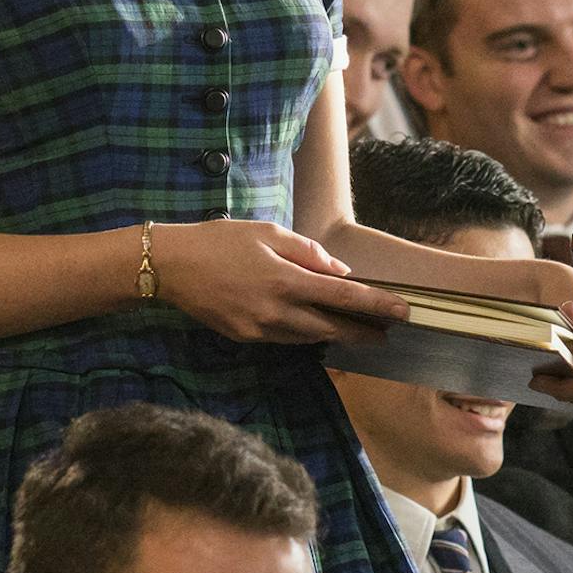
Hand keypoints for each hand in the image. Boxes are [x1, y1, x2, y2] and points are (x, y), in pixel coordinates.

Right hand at [150, 220, 409, 345]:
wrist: (170, 266)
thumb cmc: (220, 240)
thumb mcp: (268, 233)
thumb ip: (308, 253)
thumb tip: (340, 272)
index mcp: (286, 280)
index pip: (344, 298)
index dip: (377, 306)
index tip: (403, 312)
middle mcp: (277, 312)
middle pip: (333, 328)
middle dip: (364, 332)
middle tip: (388, 333)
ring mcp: (260, 330)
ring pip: (310, 338)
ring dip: (337, 336)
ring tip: (359, 333)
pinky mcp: (246, 337)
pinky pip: (286, 339)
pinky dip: (306, 335)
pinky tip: (317, 329)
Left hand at [528, 285, 572, 411]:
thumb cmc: (564, 293)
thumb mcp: (561, 294)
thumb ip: (568, 309)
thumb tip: (572, 312)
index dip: (567, 362)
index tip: (545, 361)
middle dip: (564, 389)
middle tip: (537, 383)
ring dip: (572, 397)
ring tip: (547, 386)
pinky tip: (563, 388)